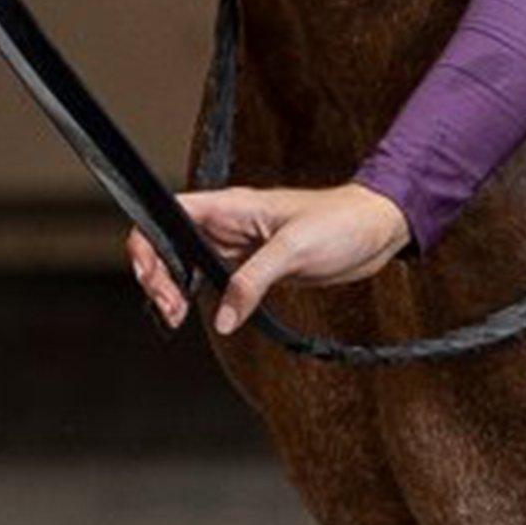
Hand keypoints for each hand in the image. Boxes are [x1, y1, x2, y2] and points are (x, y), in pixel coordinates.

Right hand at [128, 181, 412, 336]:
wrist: (378, 230)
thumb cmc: (342, 222)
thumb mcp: (294, 249)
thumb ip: (253, 282)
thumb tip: (224, 317)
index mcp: (227, 207)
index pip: (165, 216)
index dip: (147, 245)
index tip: (154, 279)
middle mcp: (225, 225)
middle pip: (167, 246)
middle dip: (158, 278)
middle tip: (171, 309)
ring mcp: (238, 247)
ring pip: (186, 266)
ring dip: (176, 291)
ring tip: (178, 316)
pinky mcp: (255, 268)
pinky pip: (215, 282)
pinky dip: (204, 300)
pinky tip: (208, 316)